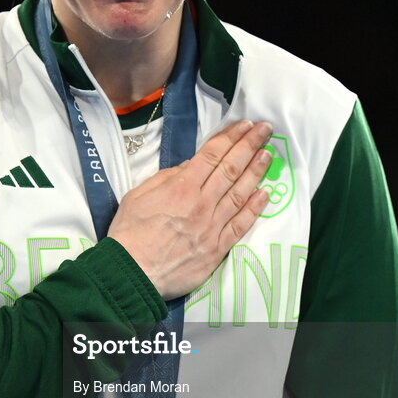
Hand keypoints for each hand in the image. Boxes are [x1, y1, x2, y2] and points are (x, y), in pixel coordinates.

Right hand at [107, 120, 271, 299]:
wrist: (132, 272)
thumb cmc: (130, 233)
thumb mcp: (139, 195)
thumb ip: (166, 178)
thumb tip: (188, 168)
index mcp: (181, 187)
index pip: (212, 155)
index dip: (231, 137)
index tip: (245, 125)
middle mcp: (201, 203)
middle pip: (231, 169)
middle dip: (249, 146)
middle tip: (265, 130)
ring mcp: (212, 226)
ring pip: (240, 193)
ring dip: (256, 172)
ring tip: (268, 155)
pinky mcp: (217, 249)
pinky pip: (240, 225)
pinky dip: (254, 209)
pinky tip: (265, 194)